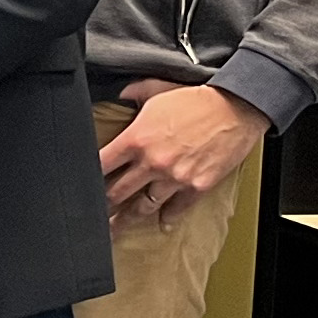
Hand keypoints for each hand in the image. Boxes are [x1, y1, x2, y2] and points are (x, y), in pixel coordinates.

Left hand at [101, 80, 266, 226]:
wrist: (237, 108)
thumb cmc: (198, 99)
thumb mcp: (157, 89)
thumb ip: (133, 94)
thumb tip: (119, 93)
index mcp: (136, 139)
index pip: (101, 164)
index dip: (87, 177)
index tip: (81, 186)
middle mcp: (152, 162)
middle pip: (117, 192)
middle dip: (103, 205)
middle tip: (93, 215)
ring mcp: (174, 177)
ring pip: (143, 206)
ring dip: (128, 218)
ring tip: (116, 227)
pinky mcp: (197, 186)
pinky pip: (177, 208)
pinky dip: (168, 218)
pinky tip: (161, 224)